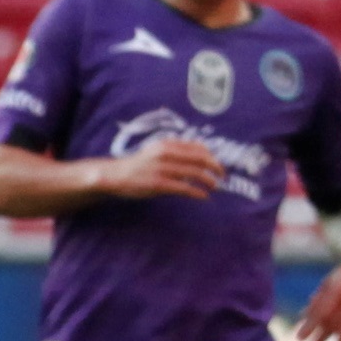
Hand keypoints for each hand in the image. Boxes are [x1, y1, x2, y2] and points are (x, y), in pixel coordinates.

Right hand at [98, 138, 225, 200]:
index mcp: (167, 144)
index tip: (218, 165)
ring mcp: (163, 169)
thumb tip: (203, 155)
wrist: (117, 175)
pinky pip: (185, 188)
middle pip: (200, 159)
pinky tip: (203, 196)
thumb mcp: (159, 151)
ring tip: (215, 187)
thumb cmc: (141, 165)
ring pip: (195, 173)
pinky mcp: (159, 184)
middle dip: (215, 167)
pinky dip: (197, 192)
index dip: (212, 157)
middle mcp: (166, 153)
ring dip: (209, 180)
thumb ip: (178, 152)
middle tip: (223, 176)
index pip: (198, 147)